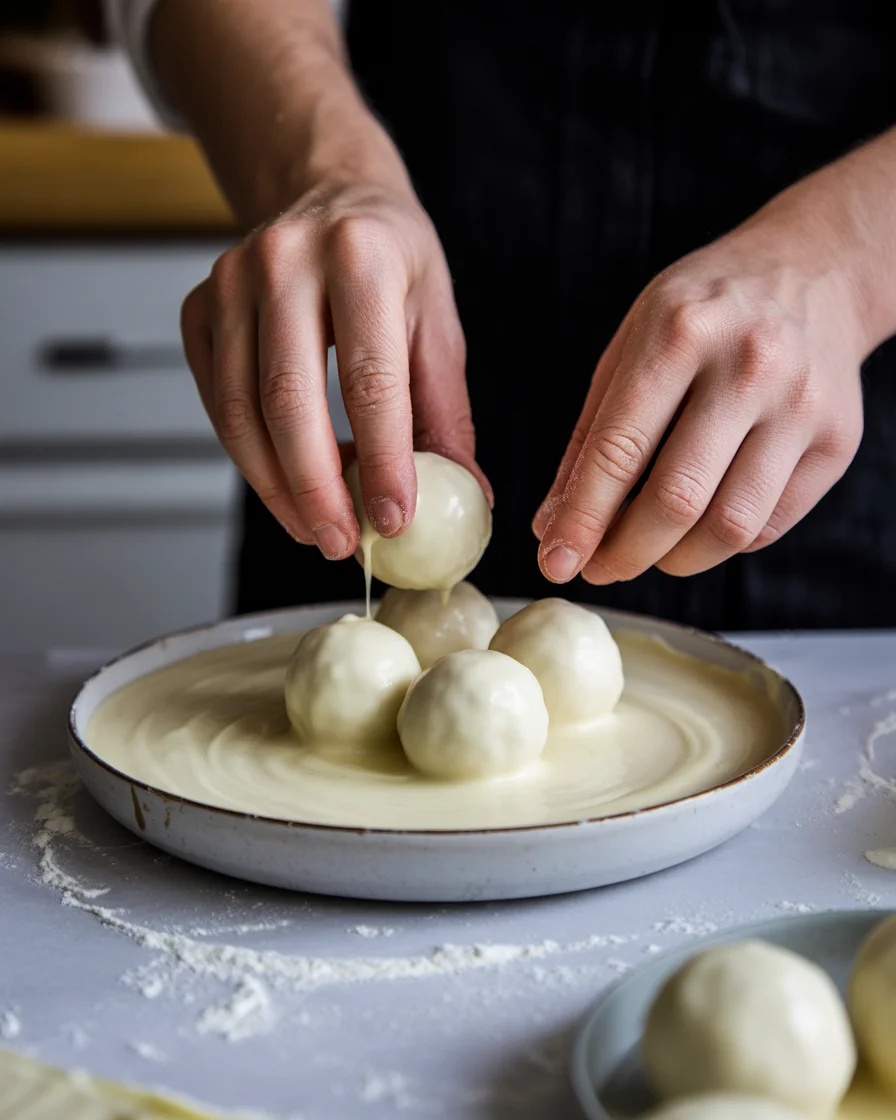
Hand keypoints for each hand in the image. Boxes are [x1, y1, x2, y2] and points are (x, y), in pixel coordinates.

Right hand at [181, 179, 486, 559]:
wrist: (327, 191)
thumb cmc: (391, 260)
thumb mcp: (437, 323)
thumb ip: (446, 412)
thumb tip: (468, 497)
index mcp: (361, 257)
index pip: (370, 381)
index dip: (383, 462)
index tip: (394, 522)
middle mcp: (286, 261)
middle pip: (290, 402)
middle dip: (317, 489)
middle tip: (342, 545)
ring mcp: (230, 281)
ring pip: (240, 410)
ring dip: (276, 487)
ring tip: (315, 529)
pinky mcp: (199, 307)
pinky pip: (215, 401)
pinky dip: (249, 457)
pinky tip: (285, 485)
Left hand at [533, 219, 867, 584]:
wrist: (816, 269)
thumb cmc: (703, 313)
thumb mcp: (631, 347)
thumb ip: (590, 439)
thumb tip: (554, 527)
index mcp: (681, 332)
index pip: (620, 449)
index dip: (583, 519)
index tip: (557, 563)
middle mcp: (749, 366)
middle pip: (677, 498)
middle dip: (625, 553)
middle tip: (599, 568)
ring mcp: (802, 405)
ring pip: (729, 525)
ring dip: (675, 560)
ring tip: (650, 551)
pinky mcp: (838, 440)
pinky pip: (769, 523)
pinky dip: (722, 541)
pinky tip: (701, 524)